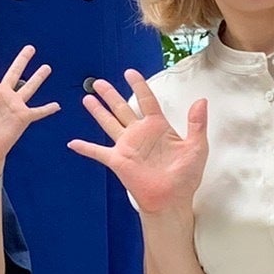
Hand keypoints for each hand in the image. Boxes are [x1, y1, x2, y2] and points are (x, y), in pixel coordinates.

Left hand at [0, 32, 59, 173]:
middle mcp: (1, 94)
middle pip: (14, 71)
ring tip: (47, 67)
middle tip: (30, 48)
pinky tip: (57, 105)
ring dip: (38, 78)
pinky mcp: (23, 118)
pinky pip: (38, 111)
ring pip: (29, 86)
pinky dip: (48, 109)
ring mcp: (13, 105)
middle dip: (22, 59)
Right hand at [67, 71, 209, 215]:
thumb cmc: (185, 177)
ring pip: (109, 123)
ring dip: (98, 112)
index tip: (129, 72)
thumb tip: (201, 100)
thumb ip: (197, 124)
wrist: (172, 200)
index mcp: (158, 127)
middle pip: (122, 108)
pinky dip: (85, 148)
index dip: (138, 85)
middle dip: (110, 94)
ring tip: (87, 98)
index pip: (146, 100)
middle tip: (99, 82)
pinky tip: (72, 143)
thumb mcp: (196, 147)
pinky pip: (98, 152)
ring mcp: (127, 146)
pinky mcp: (118, 161)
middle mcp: (140, 134)